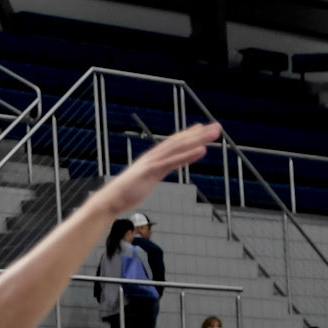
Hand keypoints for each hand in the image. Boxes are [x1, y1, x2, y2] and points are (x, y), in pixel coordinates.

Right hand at [98, 122, 221, 216]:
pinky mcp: (152, 171)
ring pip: (179, 147)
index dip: (188, 135)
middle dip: (199, 134)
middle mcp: (154, 156)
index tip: (202, 128)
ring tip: (214, 134)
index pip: (174, 143)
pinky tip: (202, 150)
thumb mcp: (143, 181)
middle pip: (180, 141)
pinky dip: (188, 155)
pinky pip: (173, 161)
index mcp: (152, 158)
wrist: (111, 199)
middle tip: (216, 127)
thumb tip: (156, 173)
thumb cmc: (125, 193)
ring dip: (198, 139)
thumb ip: (152, 174)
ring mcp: (153, 162)